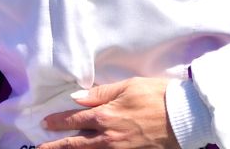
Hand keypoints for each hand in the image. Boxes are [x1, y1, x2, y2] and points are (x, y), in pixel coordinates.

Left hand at [38, 78, 180, 148]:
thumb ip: (100, 93)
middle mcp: (108, 136)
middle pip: (77, 144)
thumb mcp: (127, 86)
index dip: (58, 122)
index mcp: (105, 115)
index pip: (74, 119)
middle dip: (57, 146)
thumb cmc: (157, 95)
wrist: (184, 116)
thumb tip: (77, 98)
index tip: (45, 124)